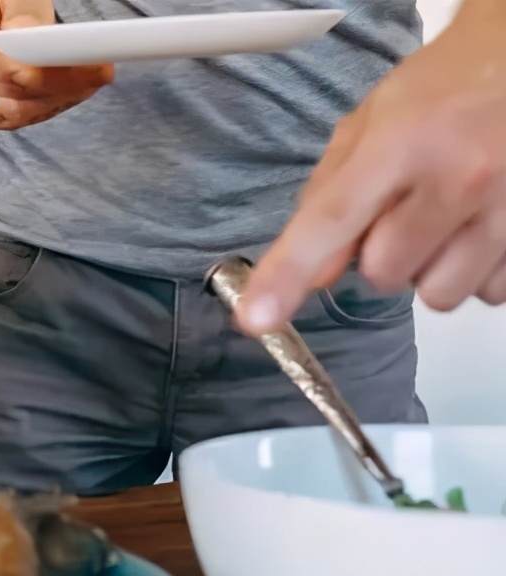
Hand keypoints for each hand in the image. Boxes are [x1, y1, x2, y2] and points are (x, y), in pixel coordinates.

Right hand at [0, 0, 111, 129]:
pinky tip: (73, 93)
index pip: (5, 69)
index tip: (84, 67)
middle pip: (16, 93)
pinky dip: (50, 107)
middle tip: (100, 73)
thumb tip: (33, 37)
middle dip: (63, 85)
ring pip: (21, 111)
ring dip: (60, 99)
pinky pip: (20, 119)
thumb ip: (21, 13)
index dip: (46, 74)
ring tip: (92, 82)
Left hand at [236, 2, 505, 334]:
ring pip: (439, 293)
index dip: (287, 274)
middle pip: (384, 273)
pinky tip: (476, 228)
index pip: (330, 222)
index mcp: (401, 145)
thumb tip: (309, 275)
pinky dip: (475, 271)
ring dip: (429, 269)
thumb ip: (329, 198)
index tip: (257, 317)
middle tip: (399, 212)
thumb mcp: (369, 127)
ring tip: (441, 221)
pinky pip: (488, 291)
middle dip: (380, 254)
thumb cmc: (440, 92)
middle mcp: (458, 179)